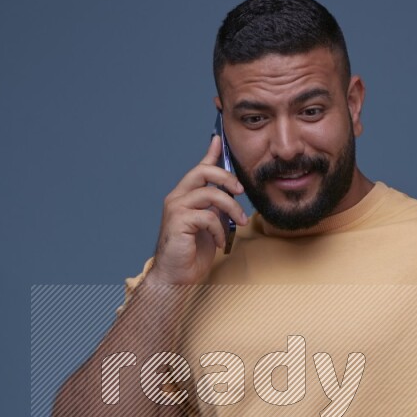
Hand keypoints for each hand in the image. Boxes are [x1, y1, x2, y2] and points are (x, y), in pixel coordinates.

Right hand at [151, 133, 248, 285]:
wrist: (176, 277)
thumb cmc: (192, 253)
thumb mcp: (210, 225)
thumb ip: (216, 208)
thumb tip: (231, 195)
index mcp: (184, 196)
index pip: (199, 169)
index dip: (210, 154)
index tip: (219, 140)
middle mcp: (177, 198)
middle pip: (202, 172)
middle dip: (226, 177)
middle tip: (241, 191)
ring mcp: (176, 209)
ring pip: (210, 194)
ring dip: (232, 208)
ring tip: (241, 223)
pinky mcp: (178, 222)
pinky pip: (208, 216)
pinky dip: (219, 229)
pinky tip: (220, 241)